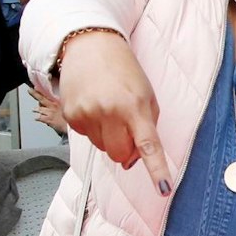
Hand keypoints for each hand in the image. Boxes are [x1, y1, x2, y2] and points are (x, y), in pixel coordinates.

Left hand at [29, 87, 67, 135]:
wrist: (72, 126)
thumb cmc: (68, 119)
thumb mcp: (64, 109)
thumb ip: (56, 106)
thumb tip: (50, 104)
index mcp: (57, 102)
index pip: (47, 95)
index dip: (41, 91)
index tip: (36, 87)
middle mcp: (53, 106)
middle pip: (42, 99)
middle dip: (34, 94)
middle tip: (30, 90)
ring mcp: (50, 112)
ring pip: (39, 109)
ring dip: (36, 109)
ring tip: (33, 110)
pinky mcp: (49, 119)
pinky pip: (40, 118)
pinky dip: (37, 118)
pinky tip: (36, 118)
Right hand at [55, 32, 169, 194]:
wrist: (91, 45)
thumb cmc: (123, 70)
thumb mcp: (146, 94)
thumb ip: (147, 127)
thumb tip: (131, 161)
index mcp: (135, 106)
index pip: (148, 145)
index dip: (157, 170)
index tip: (164, 189)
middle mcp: (110, 112)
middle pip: (119, 155)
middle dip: (125, 150)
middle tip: (126, 128)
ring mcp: (87, 114)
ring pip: (102, 148)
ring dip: (108, 137)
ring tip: (107, 109)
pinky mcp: (71, 115)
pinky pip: (86, 136)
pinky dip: (93, 127)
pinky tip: (93, 106)